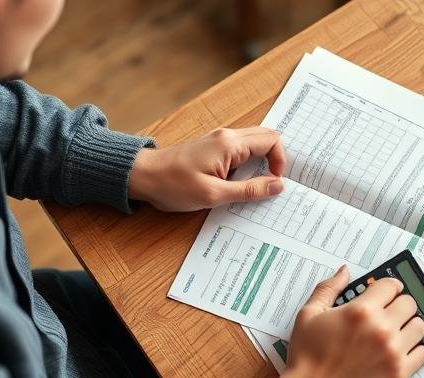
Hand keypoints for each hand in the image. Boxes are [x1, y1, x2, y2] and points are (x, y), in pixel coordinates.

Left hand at [128, 127, 286, 211]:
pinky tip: (239, 184)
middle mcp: (227, 137)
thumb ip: (249, 190)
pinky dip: (247, 165)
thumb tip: (277, 186)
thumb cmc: (172, 185)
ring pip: (253, 145)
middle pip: (265, 138)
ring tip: (254, 187)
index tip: (274, 183)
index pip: (271, 141)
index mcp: (230, 144)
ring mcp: (219, 141)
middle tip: (271, 183)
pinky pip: (240, 151)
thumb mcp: (214, 195)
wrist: (142, 176)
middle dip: (274, 160)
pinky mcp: (212, 149)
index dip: (280, 162)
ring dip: (260, 164)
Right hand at [270, 266, 423, 377]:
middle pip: (409, 304)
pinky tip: (398, 351)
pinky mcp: (399, 375)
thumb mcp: (308, 315)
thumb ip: (328, 289)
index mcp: (361, 311)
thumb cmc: (306, 358)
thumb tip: (344, 271)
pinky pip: (422, 353)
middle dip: (399, 305)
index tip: (386, 293)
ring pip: (419, 327)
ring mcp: (393, 353)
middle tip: (388, 313)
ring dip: (408, 326)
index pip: (392, 286)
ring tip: (394, 333)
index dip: (388, 287)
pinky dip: (413, 350)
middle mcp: (381, 329)